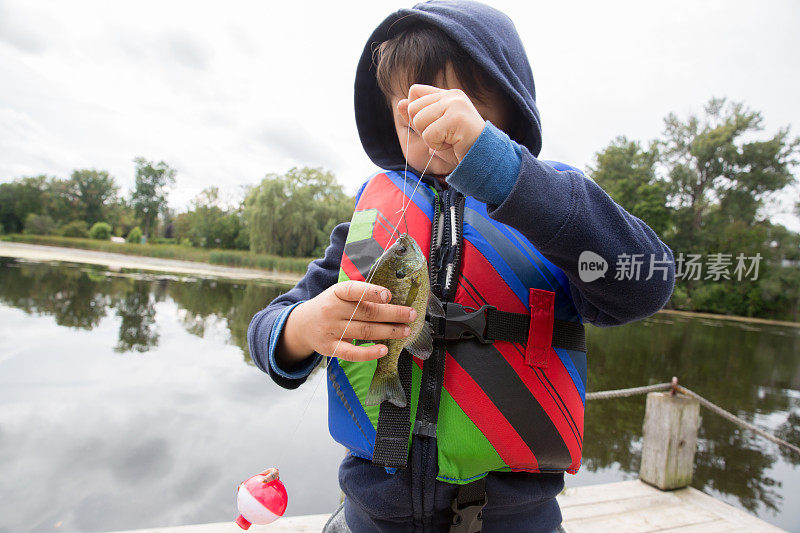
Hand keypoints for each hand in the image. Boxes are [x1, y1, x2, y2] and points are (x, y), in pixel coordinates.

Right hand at [277, 280, 415, 363]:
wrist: (302, 325)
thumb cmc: (329, 306)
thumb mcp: (338, 293)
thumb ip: (360, 294)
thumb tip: (392, 298)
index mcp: (336, 293)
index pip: (353, 290)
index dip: (371, 292)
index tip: (388, 295)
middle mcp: (332, 310)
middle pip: (366, 313)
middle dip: (392, 314)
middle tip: (411, 315)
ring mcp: (331, 330)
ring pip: (364, 332)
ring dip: (388, 331)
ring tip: (405, 330)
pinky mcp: (330, 348)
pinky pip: (352, 353)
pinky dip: (369, 353)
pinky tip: (384, 350)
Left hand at [398, 84, 485, 164]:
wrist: (484, 160)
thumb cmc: (460, 148)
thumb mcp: (434, 132)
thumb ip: (418, 118)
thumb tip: (400, 103)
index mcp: (448, 95)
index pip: (414, 92)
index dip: (416, 114)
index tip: (435, 127)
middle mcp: (452, 95)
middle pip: (413, 108)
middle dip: (422, 129)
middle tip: (444, 137)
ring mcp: (456, 105)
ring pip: (418, 121)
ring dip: (430, 139)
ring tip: (449, 140)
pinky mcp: (457, 118)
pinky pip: (428, 134)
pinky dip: (437, 146)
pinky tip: (453, 145)